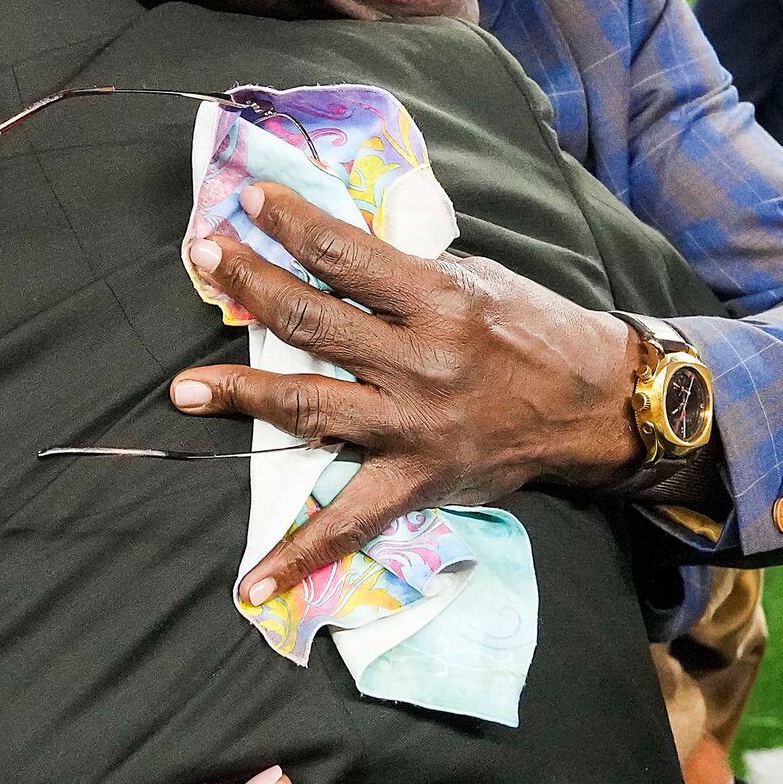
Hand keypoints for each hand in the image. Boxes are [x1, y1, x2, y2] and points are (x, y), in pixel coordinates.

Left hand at [168, 182, 638, 604]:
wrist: (599, 405)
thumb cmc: (533, 331)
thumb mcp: (476, 278)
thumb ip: (404, 272)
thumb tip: (329, 249)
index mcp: (439, 299)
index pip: (345, 254)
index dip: (290, 224)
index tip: (248, 200)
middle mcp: (423, 363)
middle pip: (314, 322)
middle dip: (250, 287)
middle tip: (202, 261)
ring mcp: (415, 427)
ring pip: (312, 408)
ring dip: (240, 396)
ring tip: (184, 388)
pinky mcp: (418, 480)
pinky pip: (350, 523)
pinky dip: (301, 555)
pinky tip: (253, 583)